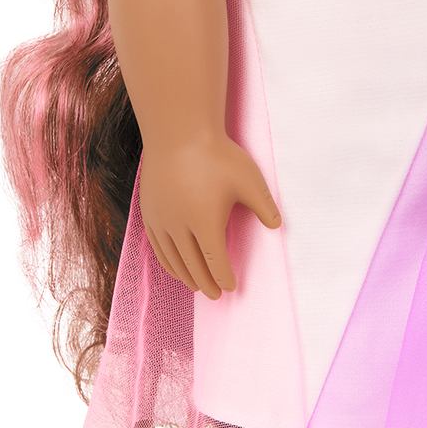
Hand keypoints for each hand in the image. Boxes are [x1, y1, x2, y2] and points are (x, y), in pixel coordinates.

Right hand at [137, 134, 281, 299]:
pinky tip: (174, 265)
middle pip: (192, 266)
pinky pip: (156, 245)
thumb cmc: (217, 155)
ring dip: (184, 276)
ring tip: (196, 286)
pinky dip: (166, 261)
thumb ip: (264, 206)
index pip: (215, 261)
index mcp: (205, 222)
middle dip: (205, 283)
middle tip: (215, 295)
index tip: (231, 288)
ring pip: (172, 259)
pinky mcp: (149, 211)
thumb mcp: (250, 180)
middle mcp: (179, 226)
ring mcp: (161, 220)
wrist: (178, 132)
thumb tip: (277, 227)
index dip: (223, 277)